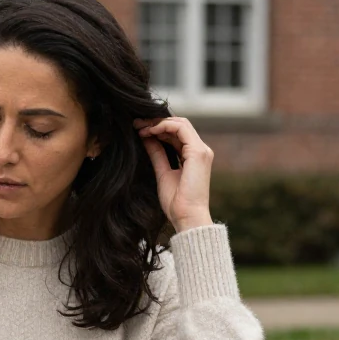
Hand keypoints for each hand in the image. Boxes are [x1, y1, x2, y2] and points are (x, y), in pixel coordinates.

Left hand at [133, 117, 214, 231]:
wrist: (187, 217)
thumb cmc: (177, 202)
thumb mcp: (163, 172)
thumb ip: (157, 154)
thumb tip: (147, 138)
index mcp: (194, 156)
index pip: (177, 133)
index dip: (158, 128)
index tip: (139, 129)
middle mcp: (200, 151)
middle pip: (179, 125)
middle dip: (156, 122)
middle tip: (137, 124)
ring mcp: (201, 150)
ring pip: (181, 123)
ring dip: (158, 123)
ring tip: (140, 127)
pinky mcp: (198, 153)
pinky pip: (181, 129)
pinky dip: (164, 126)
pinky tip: (149, 131)